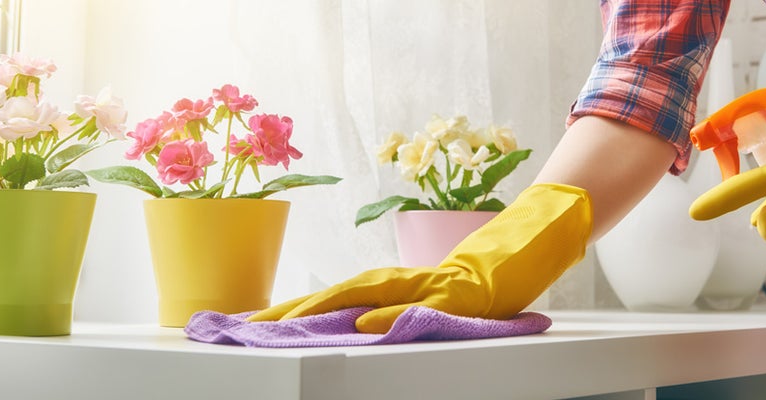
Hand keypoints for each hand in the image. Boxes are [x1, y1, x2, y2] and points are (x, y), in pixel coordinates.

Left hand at [247, 183, 592, 332]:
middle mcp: (397, 281)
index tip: (252, 322)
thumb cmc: (466, 283)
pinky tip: (362, 321)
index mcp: (387, 284)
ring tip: (286, 321)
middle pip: (336, 293)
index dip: (291, 307)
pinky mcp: (453, 293)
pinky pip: (416, 306)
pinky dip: (387, 313)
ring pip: (365, 295)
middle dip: (291, 308)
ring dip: (323, 306)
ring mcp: (424, 285)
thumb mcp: (420, 302)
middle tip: (250, 324)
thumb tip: (347, 324)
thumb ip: (386, 310)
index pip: (330, 295)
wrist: (516, 259)